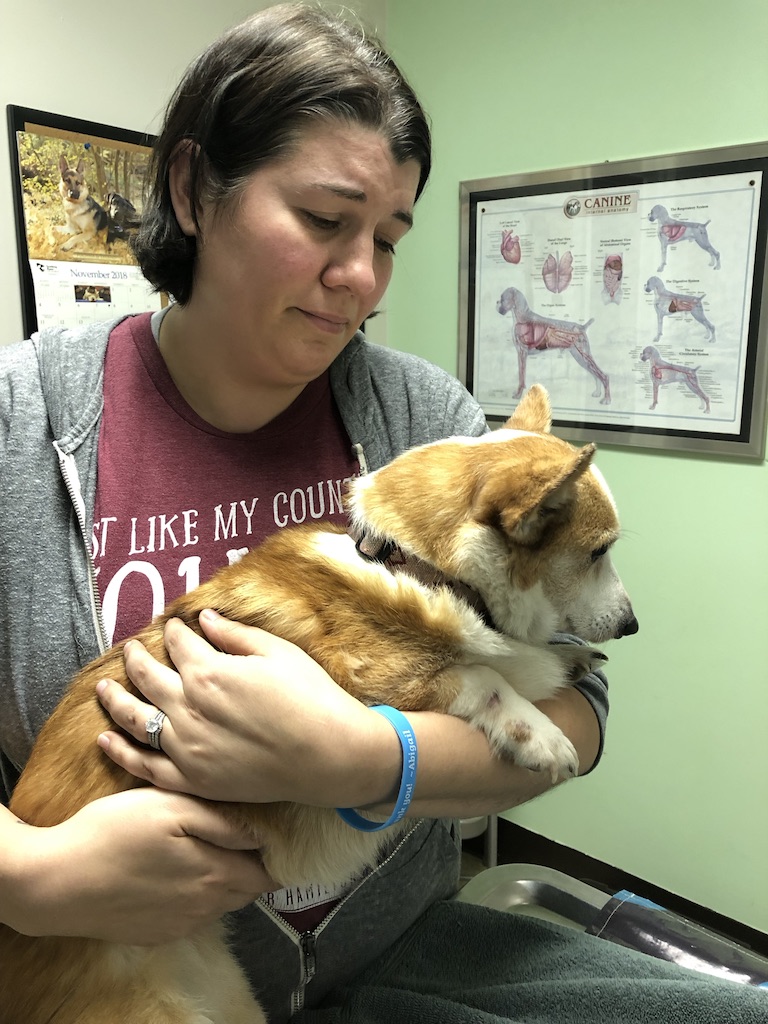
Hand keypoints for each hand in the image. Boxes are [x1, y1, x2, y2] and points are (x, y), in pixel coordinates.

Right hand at [3, 788, 274, 943]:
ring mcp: (181, 924)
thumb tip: (262, 834)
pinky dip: (196, 895)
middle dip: (252, 865)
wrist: (56, 882)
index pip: (268, 872)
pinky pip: (194, 914)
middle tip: (239, 834)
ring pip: (222, 902)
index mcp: (216, 874)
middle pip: (248, 889)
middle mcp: (206, 906)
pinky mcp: (158, 933)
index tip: (269, 829)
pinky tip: (175, 872)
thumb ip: (222, 823)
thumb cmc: (112, 833)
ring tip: (205, 849)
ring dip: (224, 879)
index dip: (273, 851)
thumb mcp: (171, 808)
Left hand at [96, 610, 399, 806]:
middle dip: (136, 658)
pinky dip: (120, 752)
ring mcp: (186, 747)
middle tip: (130, 648)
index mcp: (209, 673)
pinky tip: (105, 739)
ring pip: (135, 719)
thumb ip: (234, 635)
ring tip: (103, 687)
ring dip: (115, 699)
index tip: (171, 626)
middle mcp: (188, 709)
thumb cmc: (310, 697)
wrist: (329, 755)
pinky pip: (144, 765)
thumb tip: (203, 619)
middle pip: (148, 676)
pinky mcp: (191, 779)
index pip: (178, 643)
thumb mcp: (277, 653)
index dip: (173, 631)